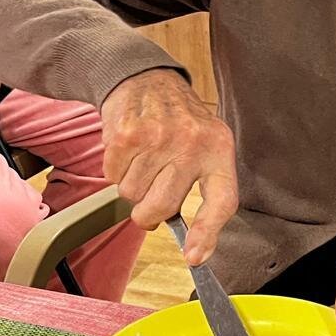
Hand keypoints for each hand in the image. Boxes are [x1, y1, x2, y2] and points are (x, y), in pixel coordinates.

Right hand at [100, 69, 237, 264]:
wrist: (147, 78)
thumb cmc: (180, 122)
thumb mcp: (207, 144)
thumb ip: (203, 188)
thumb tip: (195, 249)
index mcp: (219, 150)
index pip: (222, 201)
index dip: (208, 234)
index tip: (194, 257)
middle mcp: (192, 143)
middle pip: (162, 207)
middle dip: (149, 213)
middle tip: (150, 197)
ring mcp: (158, 138)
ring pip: (132, 195)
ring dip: (132, 186)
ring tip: (143, 160)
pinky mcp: (127, 134)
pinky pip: (112, 177)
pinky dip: (115, 170)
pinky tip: (128, 149)